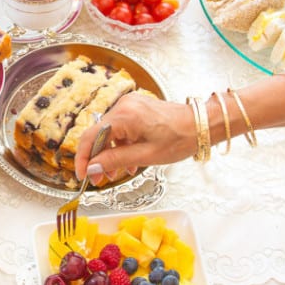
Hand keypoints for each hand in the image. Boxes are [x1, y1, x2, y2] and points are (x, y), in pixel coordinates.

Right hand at [74, 93, 197, 185]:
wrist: (201, 124)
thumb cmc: (180, 139)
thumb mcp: (146, 156)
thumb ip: (115, 161)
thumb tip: (92, 168)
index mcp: (125, 115)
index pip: (91, 136)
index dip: (83, 158)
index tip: (83, 175)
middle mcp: (123, 105)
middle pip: (98, 134)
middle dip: (97, 158)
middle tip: (100, 179)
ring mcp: (129, 105)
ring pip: (108, 132)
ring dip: (109, 153)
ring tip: (117, 173)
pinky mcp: (134, 108)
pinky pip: (119, 127)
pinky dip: (119, 144)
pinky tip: (128, 160)